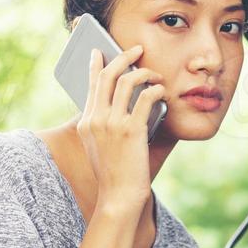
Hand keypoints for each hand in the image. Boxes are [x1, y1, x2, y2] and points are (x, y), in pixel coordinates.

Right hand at [76, 43, 165, 216]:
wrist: (118, 196)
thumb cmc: (114, 175)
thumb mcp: (99, 148)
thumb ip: (103, 126)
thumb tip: (120, 104)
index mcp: (86, 123)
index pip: (91, 85)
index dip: (96, 65)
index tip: (100, 51)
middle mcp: (96, 119)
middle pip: (107, 75)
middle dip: (123, 57)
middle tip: (137, 50)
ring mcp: (112, 124)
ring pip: (126, 82)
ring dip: (144, 72)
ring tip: (155, 74)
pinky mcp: (131, 130)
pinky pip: (145, 98)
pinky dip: (155, 90)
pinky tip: (162, 91)